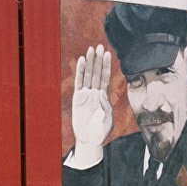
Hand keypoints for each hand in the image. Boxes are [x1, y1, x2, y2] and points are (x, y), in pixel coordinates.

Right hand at [70, 44, 112, 166]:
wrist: (89, 139)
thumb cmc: (100, 132)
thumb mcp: (106, 122)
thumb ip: (104, 113)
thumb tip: (102, 105)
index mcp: (104, 97)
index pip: (105, 77)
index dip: (106, 65)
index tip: (108, 54)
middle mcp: (95, 93)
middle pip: (97, 73)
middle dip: (98, 60)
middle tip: (99, 46)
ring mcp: (86, 94)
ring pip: (88, 75)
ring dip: (90, 62)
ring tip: (91, 49)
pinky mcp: (77, 98)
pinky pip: (79, 82)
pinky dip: (80, 71)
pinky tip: (81, 61)